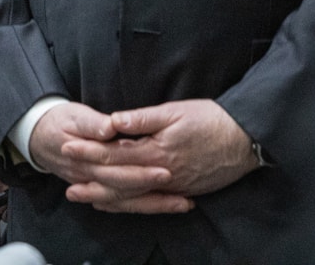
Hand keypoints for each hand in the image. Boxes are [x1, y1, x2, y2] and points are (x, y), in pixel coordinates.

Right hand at [27, 102, 181, 212]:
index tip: (165, 172)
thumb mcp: (75, 115)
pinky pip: (119, 203)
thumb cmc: (60, 121)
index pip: (117, 170)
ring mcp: (93, 185)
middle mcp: (90, 177)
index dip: (141, 173)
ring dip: (153, 204)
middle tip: (181, 194)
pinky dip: (139, 206)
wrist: (37, 135)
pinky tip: (159, 207)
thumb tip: (110, 127)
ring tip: (181, 204)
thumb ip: (93, 123)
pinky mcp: (96, 187)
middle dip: (154, 193)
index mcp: (86, 159)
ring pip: (124, 201)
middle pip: (124, 190)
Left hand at [62, 99, 256, 211]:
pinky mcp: (183, 191)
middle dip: (92, 181)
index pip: (115, 154)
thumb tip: (114, 120)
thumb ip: (143, 118)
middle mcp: (163, 175)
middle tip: (67, 185)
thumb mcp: (176, 111)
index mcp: (157, 151)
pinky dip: (131, 204)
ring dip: (108, 198)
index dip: (90, 150)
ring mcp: (173, 187)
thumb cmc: (212, 120)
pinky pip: (150, 203)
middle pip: (120, 181)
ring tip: (86, 198)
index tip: (68, 146)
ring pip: (134, 198)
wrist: (247, 139)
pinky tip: (120, 203)